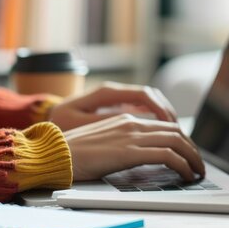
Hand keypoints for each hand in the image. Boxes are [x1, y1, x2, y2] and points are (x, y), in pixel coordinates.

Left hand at [50, 82, 177, 130]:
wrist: (47, 123)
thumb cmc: (61, 125)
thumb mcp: (80, 124)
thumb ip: (105, 122)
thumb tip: (130, 121)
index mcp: (106, 93)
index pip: (143, 95)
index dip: (161, 109)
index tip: (171, 124)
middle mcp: (113, 92)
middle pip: (151, 96)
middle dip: (168, 113)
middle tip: (182, 133)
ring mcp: (115, 99)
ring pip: (148, 102)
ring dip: (163, 116)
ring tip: (176, 134)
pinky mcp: (114, 108)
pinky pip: (141, 109)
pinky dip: (154, 118)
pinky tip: (161, 133)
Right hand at [64, 114, 204, 181]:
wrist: (57, 153)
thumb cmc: (74, 152)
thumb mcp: (101, 141)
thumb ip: (121, 141)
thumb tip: (137, 153)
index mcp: (125, 119)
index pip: (163, 125)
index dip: (181, 139)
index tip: (187, 153)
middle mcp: (131, 123)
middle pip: (175, 131)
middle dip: (192, 148)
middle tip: (197, 164)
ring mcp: (131, 136)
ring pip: (176, 141)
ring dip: (192, 157)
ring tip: (196, 172)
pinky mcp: (130, 151)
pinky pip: (167, 155)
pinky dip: (182, 165)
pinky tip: (185, 175)